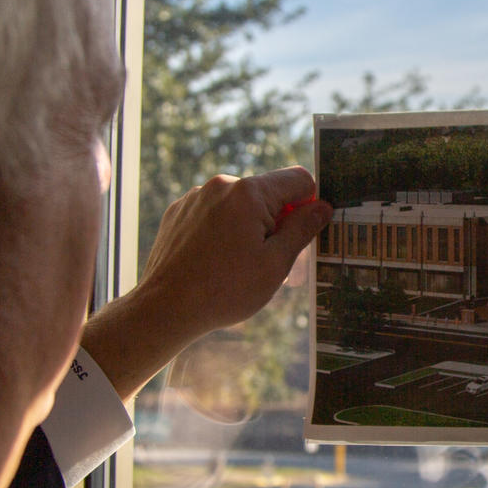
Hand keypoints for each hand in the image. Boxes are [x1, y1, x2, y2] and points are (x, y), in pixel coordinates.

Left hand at [79, 168, 331, 402]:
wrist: (164, 308)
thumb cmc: (224, 290)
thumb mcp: (275, 264)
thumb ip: (302, 229)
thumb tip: (323, 207)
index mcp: (249, 193)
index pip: (297, 179)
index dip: (310, 203)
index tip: (307, 232)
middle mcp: (221, 185)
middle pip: (267, 193)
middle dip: (277, 222)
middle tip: (272, 262)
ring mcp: (196, 197)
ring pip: (239, 205)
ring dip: (249, 228)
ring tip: (239, 267)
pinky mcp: (178, 212)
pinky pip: (213, 213)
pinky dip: (222, 231)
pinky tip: (215, 262)